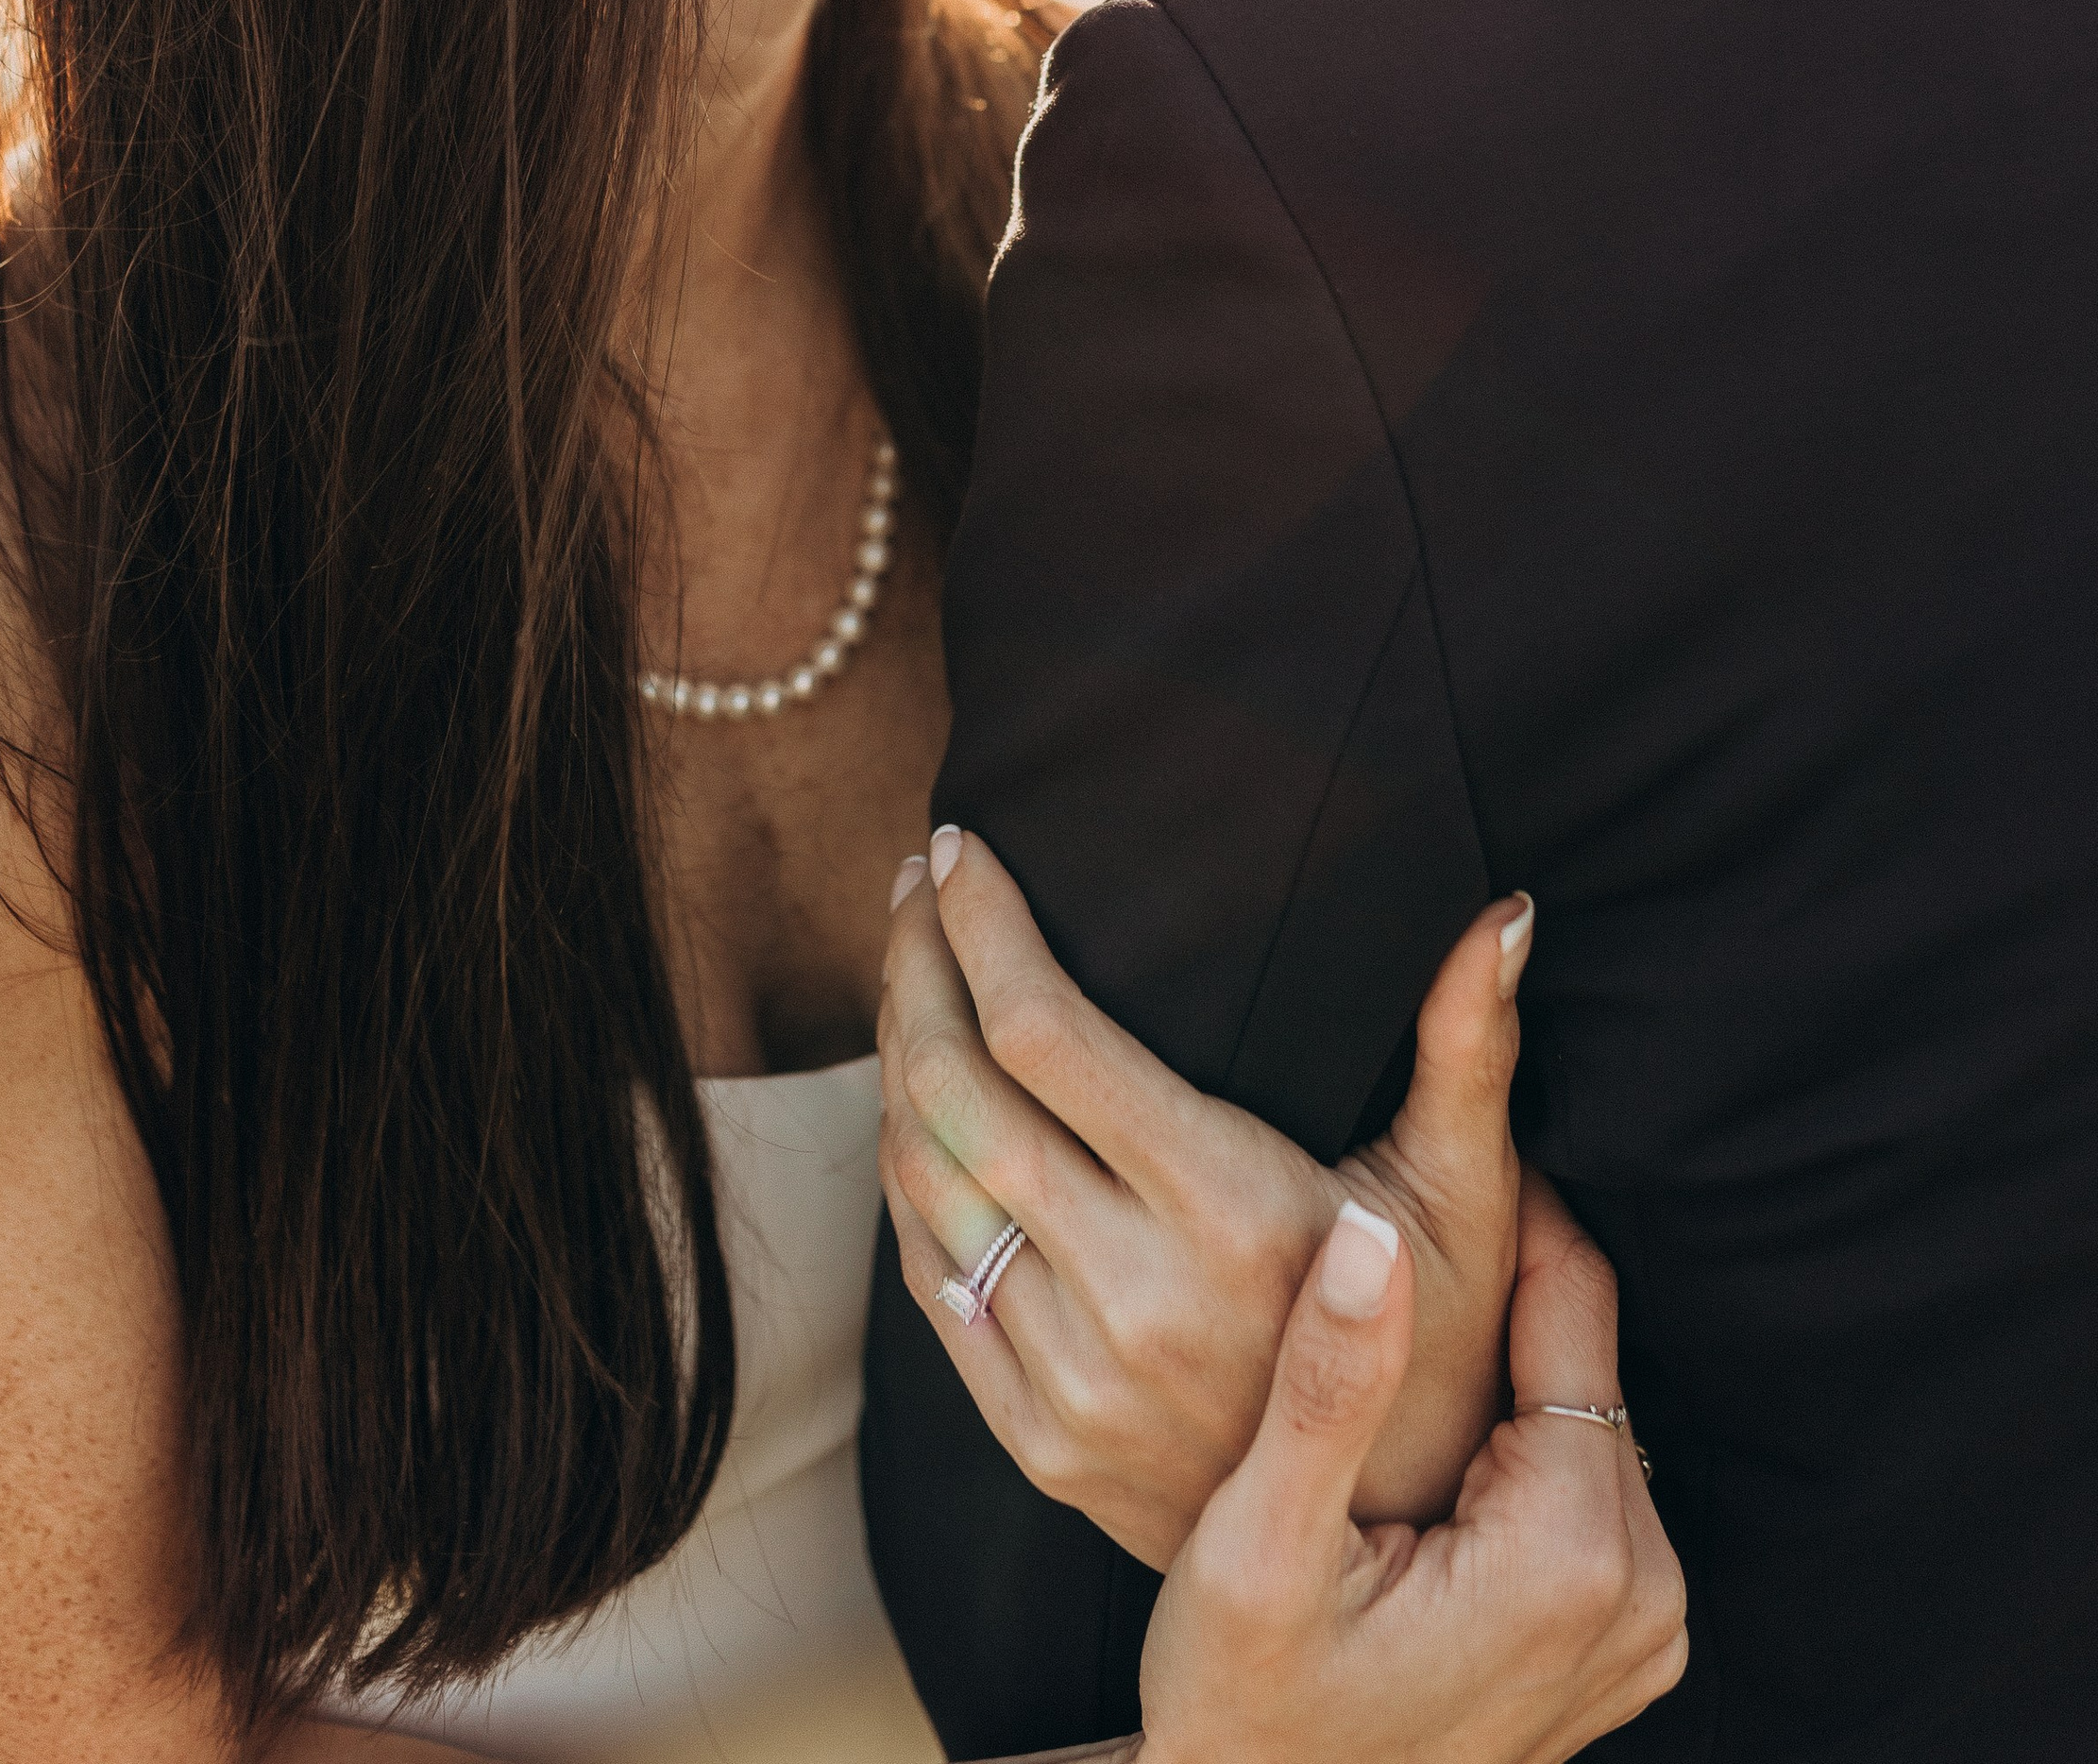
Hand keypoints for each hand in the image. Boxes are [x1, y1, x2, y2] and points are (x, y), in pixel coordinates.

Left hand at [877, 829, 1527, 1560]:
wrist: (1398, 1557)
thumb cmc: (1446, 1342)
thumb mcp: (1469, 1197)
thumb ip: (1469, 1047)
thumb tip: (1507, 915)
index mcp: (1227, 1212)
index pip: (1041, 1031)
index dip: (980, 924)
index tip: (955, 847)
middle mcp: (1132, 1297)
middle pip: (954, 1089)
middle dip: (914, 966)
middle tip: (912, 890)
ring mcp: (1070, 1379)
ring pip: (923, 1182)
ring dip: (896, 1060)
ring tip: (909, 973)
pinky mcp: (1036, 1437)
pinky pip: (930, 1279)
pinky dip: (907, 1176)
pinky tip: (918, 1106)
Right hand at [1131, 1172, 1685, 1763]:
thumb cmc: (1251, 1718)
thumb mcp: (1260, 1549)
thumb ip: (1328, 1385)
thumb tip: (1371, 1231)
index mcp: (1571, 1553)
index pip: (1572, 1295)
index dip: (1503, 1199)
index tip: (1425, 1147)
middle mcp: (1639, 1592)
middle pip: (1584, 1351)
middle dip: (1494, 1282)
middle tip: (1387, 1232)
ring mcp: (1640, 1625)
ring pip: (1584, 1406)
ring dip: (1500, 1357)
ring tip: (1392, 1328)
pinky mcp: (1617, 1637)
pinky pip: (1583, 1480)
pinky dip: (1513, 1437)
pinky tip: (1425, 1439)